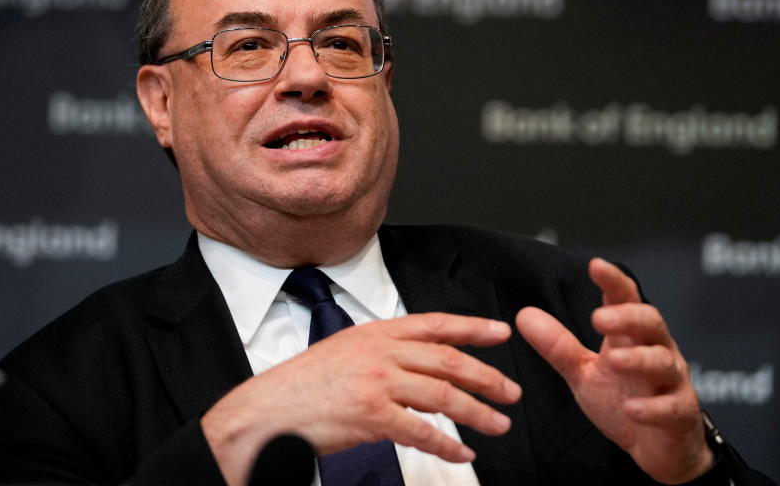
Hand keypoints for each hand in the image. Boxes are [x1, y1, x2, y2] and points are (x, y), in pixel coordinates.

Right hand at [202, 312, 520, 485]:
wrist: (268, 411)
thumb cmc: (303, 385)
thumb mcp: (346, 351)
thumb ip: (383, 353)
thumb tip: (420, 366)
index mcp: (376, 332)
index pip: (436, 324)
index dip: (473, 327)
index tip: (501, 332)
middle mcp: (380, 352)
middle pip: (448, 360)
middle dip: (486, 376)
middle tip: (511, 390)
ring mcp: (377, 382)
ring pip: (442, 395)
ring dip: (477, 412)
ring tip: (498, 424)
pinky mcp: (371, 415)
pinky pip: (421, 431)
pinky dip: (447, 446)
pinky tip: (462, 454)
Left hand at [515, 258, 711, 484]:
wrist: (658, 447)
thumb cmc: (623, 400)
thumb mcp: (584, 373)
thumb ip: (558, 346)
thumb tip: (524, 315)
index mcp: (631, 336)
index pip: (625, 300)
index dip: (613, 282)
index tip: (595, 265)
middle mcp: (656, 350)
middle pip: (650, 322)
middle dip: (627, 317)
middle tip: (599, 318)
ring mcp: (672, 382)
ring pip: (663, 362)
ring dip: (638, 360)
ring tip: (614, 361)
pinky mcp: (681, 413)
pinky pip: (672, 407)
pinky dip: (652, 408)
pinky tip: (632, 409)